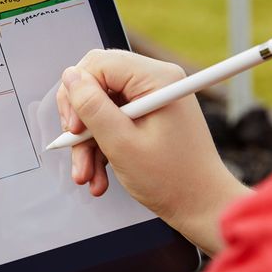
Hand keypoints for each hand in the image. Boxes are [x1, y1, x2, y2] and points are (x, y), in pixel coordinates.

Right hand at [55, 49, 249, 253]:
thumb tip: (70, 77)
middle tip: (75, 146)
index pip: (98, 64)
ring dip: (88, 142)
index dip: (78, 93)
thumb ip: (91, 107)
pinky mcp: (148, 115)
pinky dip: (101, 146)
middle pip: (96, 84)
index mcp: (157, 79)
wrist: (201, 206)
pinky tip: (99, 174)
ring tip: (87, 174)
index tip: (75, 127)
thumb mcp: (121, 144)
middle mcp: (156, 82)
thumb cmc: (172, 180)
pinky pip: (112, 121)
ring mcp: (151, 99)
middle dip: (81, 120)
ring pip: (100, 108)